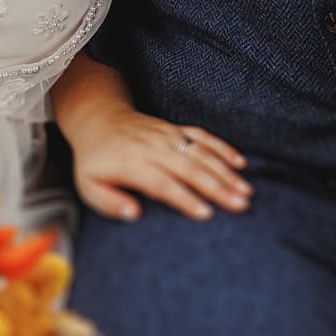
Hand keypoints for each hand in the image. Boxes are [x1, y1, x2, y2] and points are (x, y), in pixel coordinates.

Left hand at [61, 107, 251, 222]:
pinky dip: (223, 148)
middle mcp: (153, 147)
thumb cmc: (95, 161)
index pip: (162, 184)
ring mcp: (167, 135)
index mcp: (131, 163)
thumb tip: (134, 214)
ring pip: (201, 153)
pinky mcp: (176, 129)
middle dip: (217, 188)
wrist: (99, 120)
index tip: (207, 215)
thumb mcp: (88, 186)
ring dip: (226, 172)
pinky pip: (203, 136)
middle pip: (189, 169)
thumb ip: (109, 203)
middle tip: (241, 206)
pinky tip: (241, 164)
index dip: (185, 199)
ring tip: (247, 191)